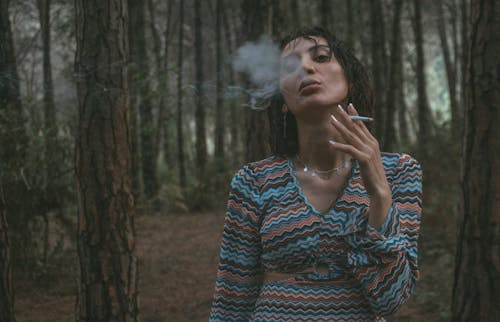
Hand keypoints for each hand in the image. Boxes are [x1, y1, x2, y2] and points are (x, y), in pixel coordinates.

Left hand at [329, 103, 391, 228]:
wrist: (380, 188)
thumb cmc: (372, 174)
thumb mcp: (366, 159)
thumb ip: (361, 150)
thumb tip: (353, 144)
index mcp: (372, 143)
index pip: (362, 126)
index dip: (355, 115)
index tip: (349, 106)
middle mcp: (371, 144)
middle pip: (356, 128)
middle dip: (346, 117)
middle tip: (337, 107)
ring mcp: (368, 151)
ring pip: (351, 136)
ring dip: (340, 127)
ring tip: (331, 120)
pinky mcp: (363, 159)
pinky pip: (349, 150)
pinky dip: (339, 146)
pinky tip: (330, 143)